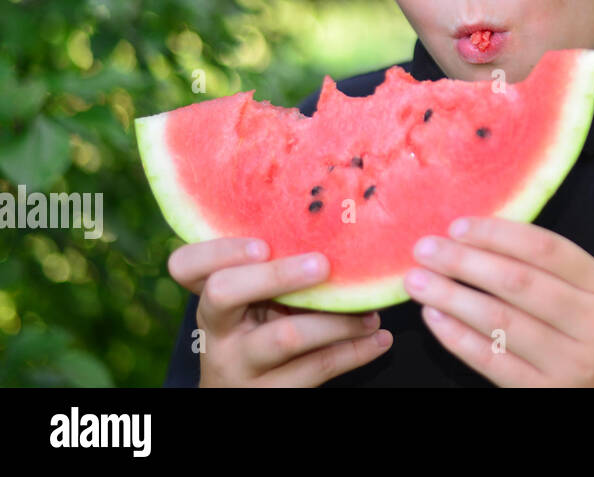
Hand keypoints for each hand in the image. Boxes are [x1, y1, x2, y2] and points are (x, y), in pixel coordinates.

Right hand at [168, 237, 392, 386]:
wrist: (242, 396)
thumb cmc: (262, 330)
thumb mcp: (257, 301)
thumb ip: (275, 268)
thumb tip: (337, 224)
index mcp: (210, 296)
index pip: (185, 265)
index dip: (219, 250)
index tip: (263, 244)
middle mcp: (216, 330)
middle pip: (225, 292)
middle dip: (277, 275)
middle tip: (323, 265)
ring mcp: (238, 366)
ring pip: (284, 336)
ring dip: (337, 320)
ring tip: (372, 313)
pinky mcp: (269, 394)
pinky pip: (315, 369)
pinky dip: (354, 351)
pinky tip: (379, 339)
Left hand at [405, 218, 593, 386]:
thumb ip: (552, 269)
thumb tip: (479, 238)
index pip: (547, 249)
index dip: (497, 234)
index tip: (457, 226)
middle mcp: (593, 326)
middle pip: (519, 283)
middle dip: (464, 262)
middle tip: (425, 249)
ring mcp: (570, 365)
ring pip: (500, 322)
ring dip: (451, 297)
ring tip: (418, 281)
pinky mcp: (545, 394)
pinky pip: (491, 360)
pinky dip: (457, 337)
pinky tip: (434, 318)